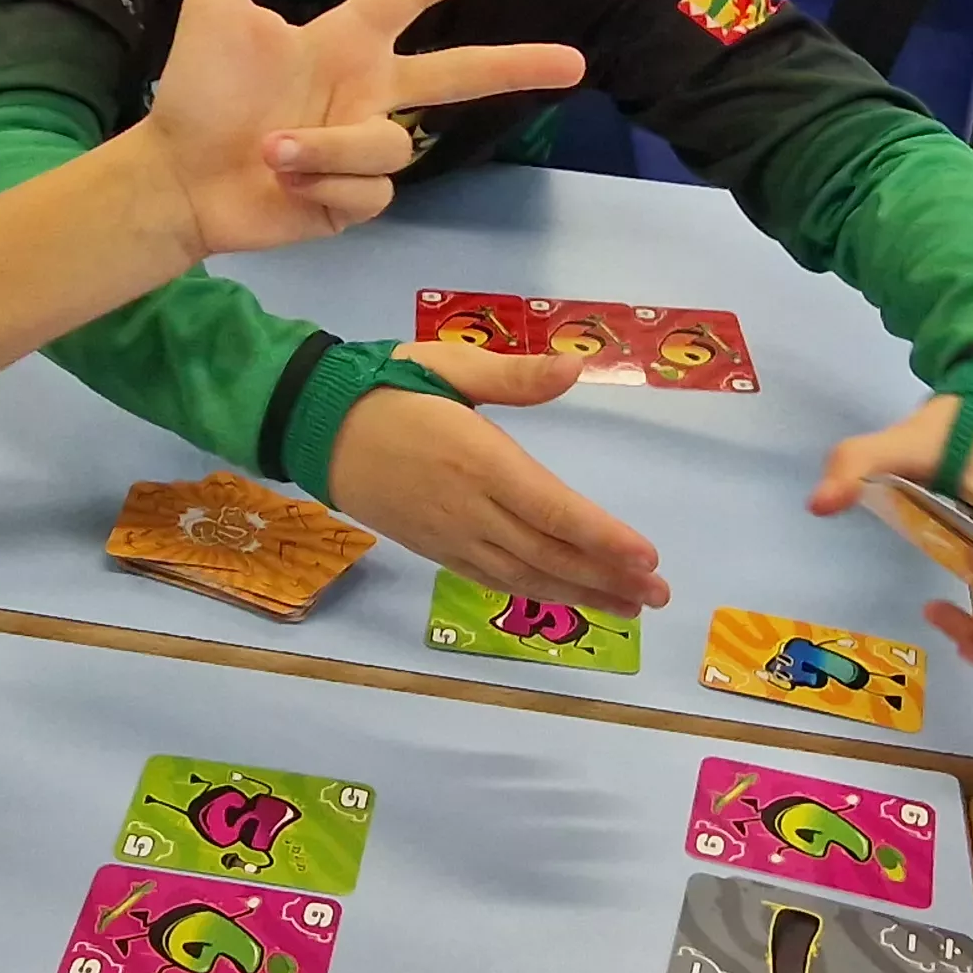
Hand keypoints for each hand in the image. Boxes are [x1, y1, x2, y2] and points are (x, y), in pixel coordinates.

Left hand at [125, 0, 571, 255]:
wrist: (177, 176)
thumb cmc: (199, 94)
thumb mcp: (213, 10)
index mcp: (345, 40)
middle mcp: (367, 89)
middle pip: (458, 73)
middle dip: (516, 66)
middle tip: (575, 63)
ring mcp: (364, 145)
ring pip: (390, 146)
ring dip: (329, 149)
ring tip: (270, 151)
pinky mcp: (356, 198)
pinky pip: (368, 191)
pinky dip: (322, 187)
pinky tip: (285, 187)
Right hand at [324, 348, 667, 616]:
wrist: (314, 428)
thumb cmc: (385, 388)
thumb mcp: (448, 365)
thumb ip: (514, 375)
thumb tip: (575, 367)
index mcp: (478, 459)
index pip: (552, 509)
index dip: (601, 537)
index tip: (646, 557)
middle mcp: (469, 507)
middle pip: (548, 552)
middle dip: (606, 577)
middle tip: (658, 595)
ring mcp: (451, 535)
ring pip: (524, 575)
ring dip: (580, 593)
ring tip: (629, 606)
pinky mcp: (436, 549)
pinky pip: (492, 579)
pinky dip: (535, 591)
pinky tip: (566, 597)